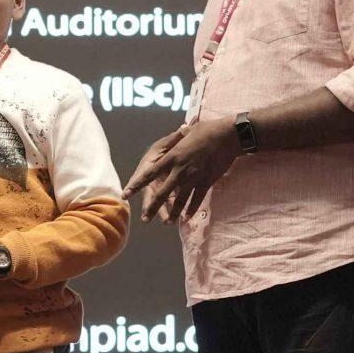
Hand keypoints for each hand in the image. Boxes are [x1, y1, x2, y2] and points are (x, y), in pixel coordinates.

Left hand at [123, 119, 237, 222]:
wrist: (227, 137)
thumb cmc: (207, 130)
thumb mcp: (188, 133)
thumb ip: (180, 137)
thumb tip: (180, 130)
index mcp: (171, 157)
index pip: (149, 174)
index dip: (137, 185)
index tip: (126, 194)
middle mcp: (179, 170)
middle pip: (162, 193)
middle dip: (153, 207)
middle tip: (145, 219)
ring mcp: (193, 178)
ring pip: (180, 200)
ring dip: (174, 212)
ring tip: (168, 222)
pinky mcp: (206, 182)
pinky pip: (197, 199)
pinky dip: (192, 209)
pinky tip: (187, 217)